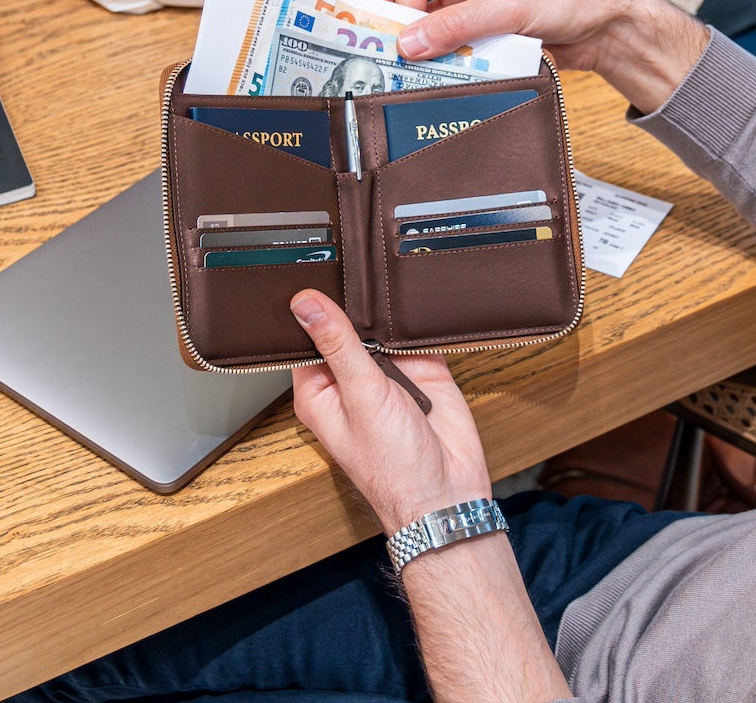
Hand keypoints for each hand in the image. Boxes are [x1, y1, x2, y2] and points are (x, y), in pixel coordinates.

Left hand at [289, 291, 491, 533]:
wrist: (450, 493)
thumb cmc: (393, 466)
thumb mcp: (361, 397)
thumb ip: (338, 345)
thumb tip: (306, 305)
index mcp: (320, 390)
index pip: (305, 336)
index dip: (309, 306)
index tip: (311, 268)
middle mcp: (351, 380)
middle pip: (346, 325)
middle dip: (355, 302)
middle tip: (356, 262)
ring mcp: (388, 374)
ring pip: (383, 326)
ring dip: (390, 309)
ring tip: (390, 279)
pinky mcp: (422, 370)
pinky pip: (417, 334)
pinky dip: (420, 319)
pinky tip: (420, 299)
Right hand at [368, 0, 709, 113]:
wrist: (607, 25)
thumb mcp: (509, 7)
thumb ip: (456, 26)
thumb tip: (409, 43)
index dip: (400, 2)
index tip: (401, 36)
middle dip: (397, 18)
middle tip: (385, 48)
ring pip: (425, 18)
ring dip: (419, 40)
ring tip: (409, 65)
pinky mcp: (482, 24)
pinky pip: (448, 39)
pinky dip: (439, 54)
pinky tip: (435, 70)